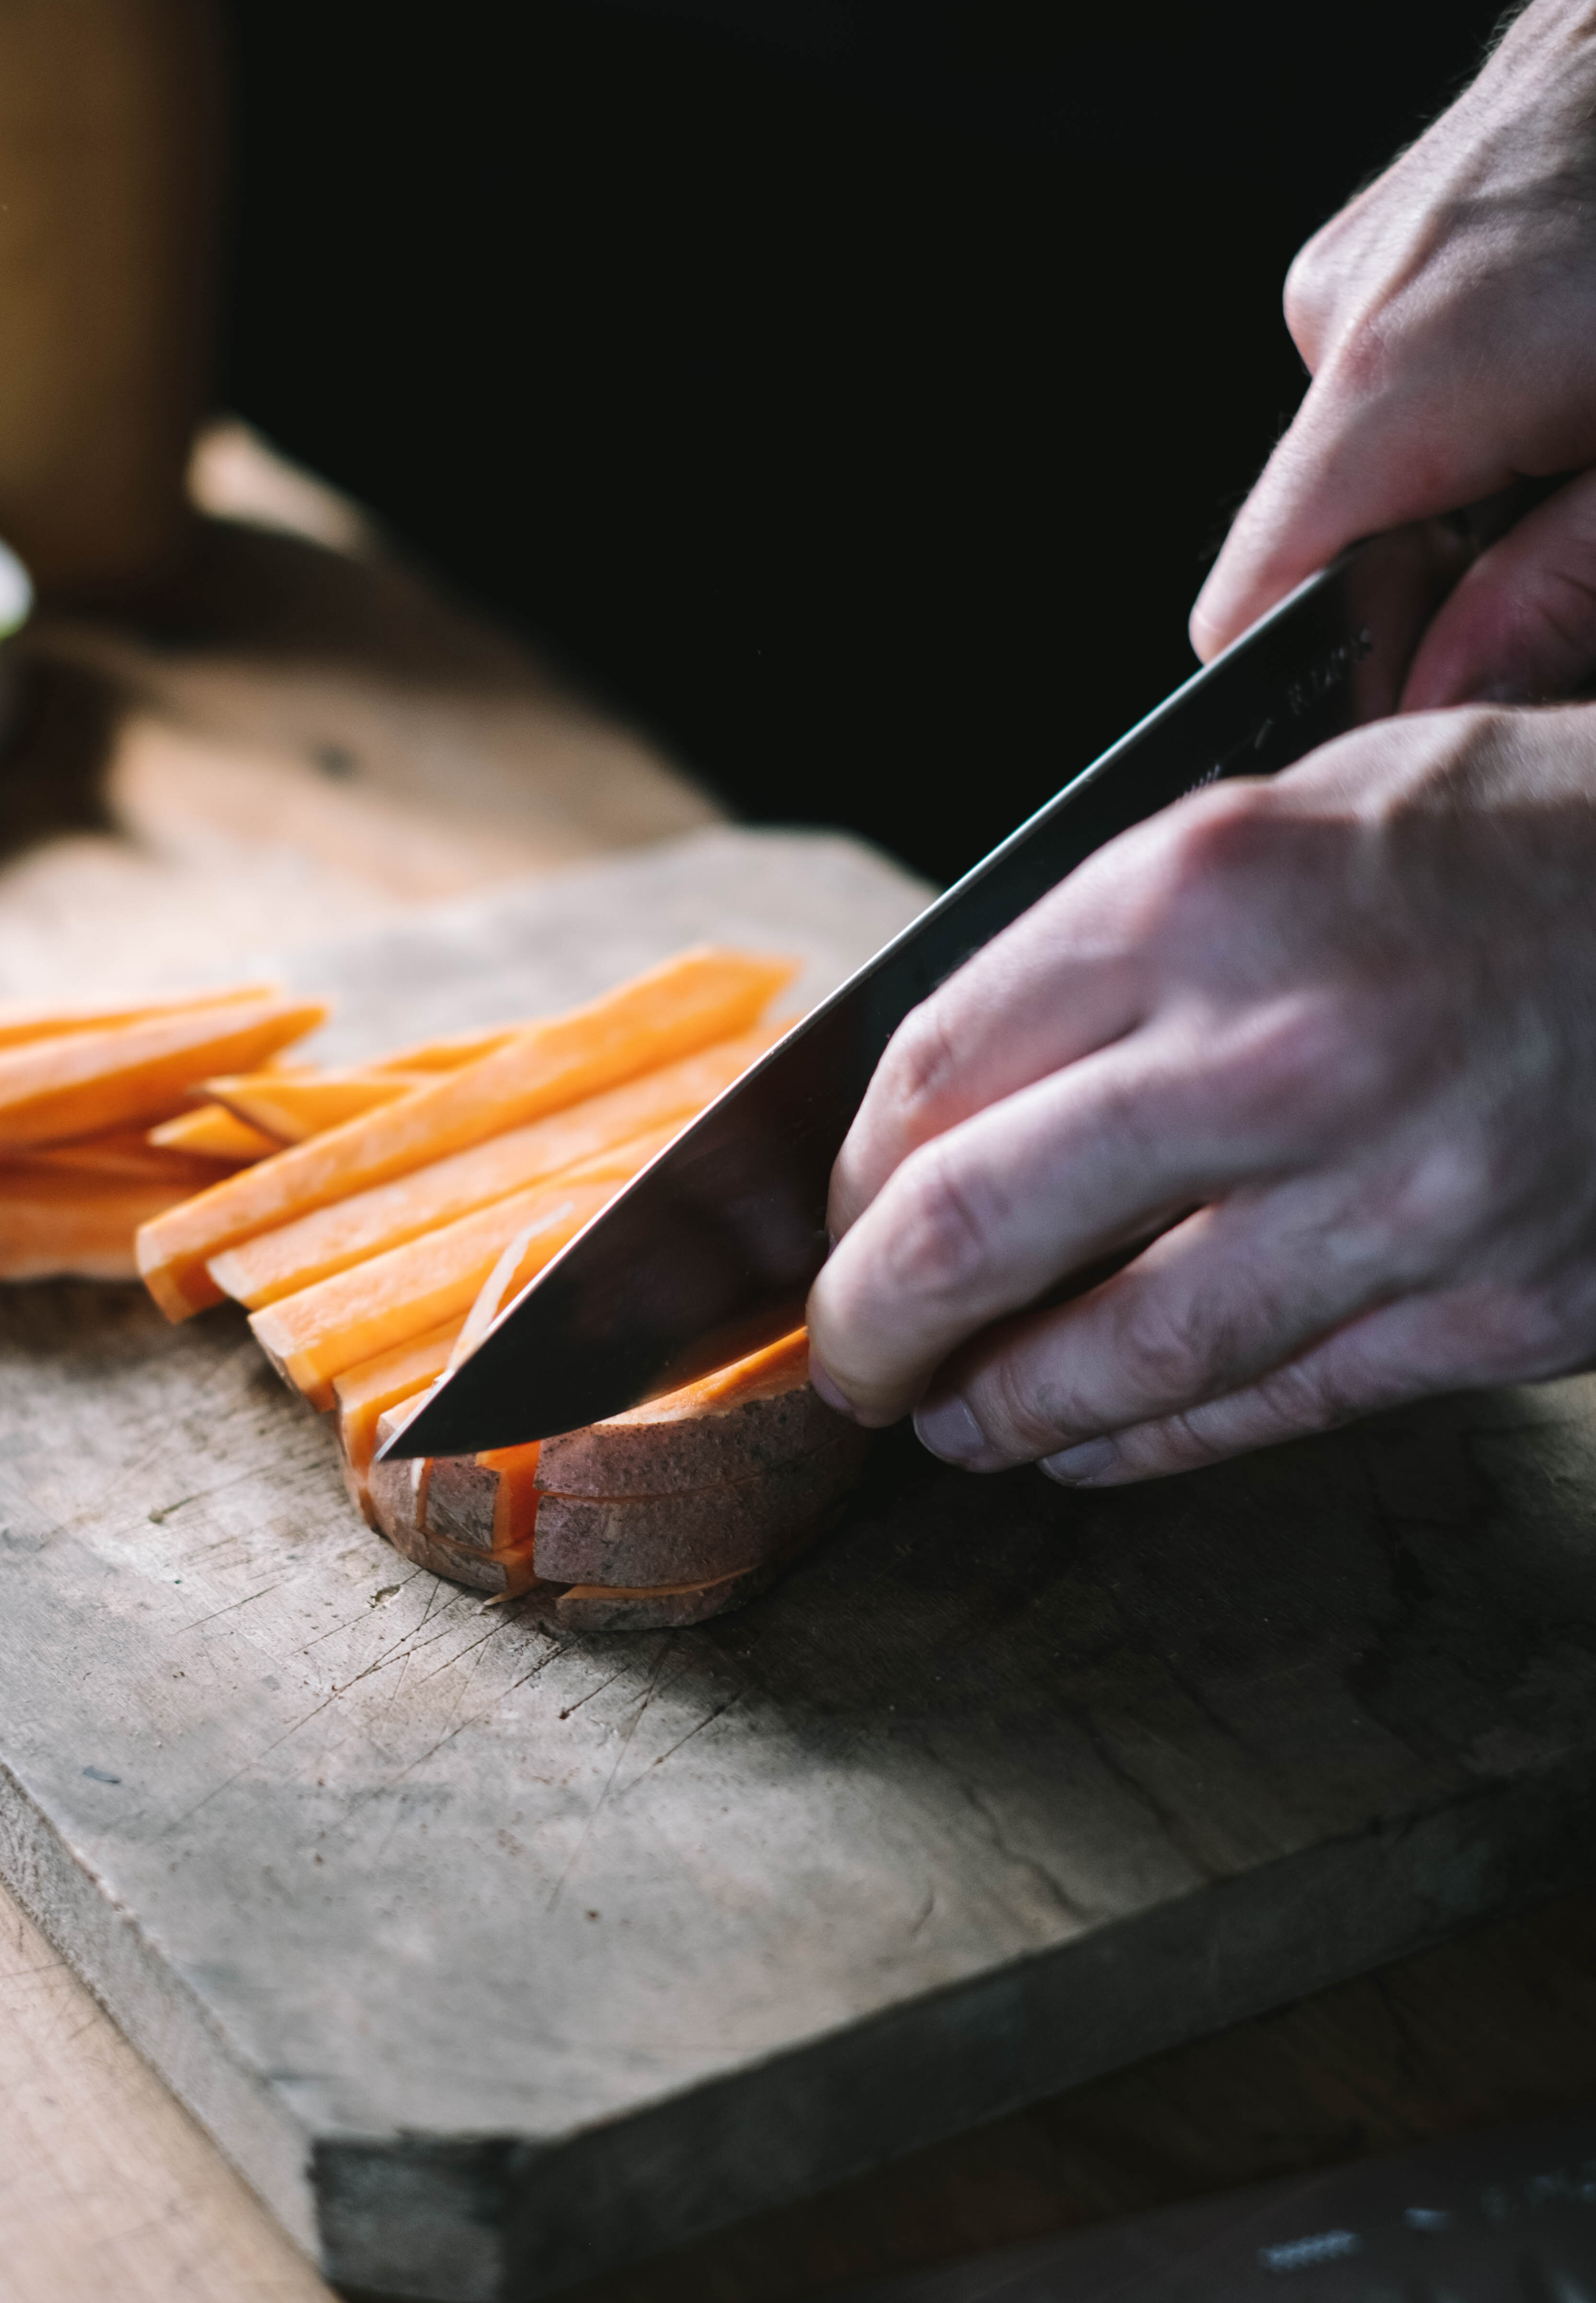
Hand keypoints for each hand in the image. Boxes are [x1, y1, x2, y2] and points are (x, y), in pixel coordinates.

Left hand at [807, 704, 1595, 1483]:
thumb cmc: (1548, 842)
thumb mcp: (1329, 793)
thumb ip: (1144, 920)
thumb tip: (979, 1062)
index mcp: (1211, 890)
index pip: (936, 1066)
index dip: (852, 1170)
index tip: (838, 1213)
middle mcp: (1282, 1047)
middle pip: (975, 1226)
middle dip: (871, 1318)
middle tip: (846, 1354)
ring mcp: (1393, 1196)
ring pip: (1113, 1354)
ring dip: (992, 1408)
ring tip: (945, 1422)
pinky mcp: (1489, 1308)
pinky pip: (1263, 1407)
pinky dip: (1142, 1445)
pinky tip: (1082, 1449)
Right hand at [1193, 0, 1595, 709]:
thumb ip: (1560, 597)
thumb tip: (1444, 708)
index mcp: (1404, 367)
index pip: (1251, 611)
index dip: (1347, 686)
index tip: (1451, 707)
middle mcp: (1367, 282)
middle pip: (1335, 524)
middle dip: (1460, 571)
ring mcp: (1410, 207)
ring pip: (1403, 430)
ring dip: (1510, 468)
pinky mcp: (1467, 160)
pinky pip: (1451, 326)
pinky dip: (1534, 368)